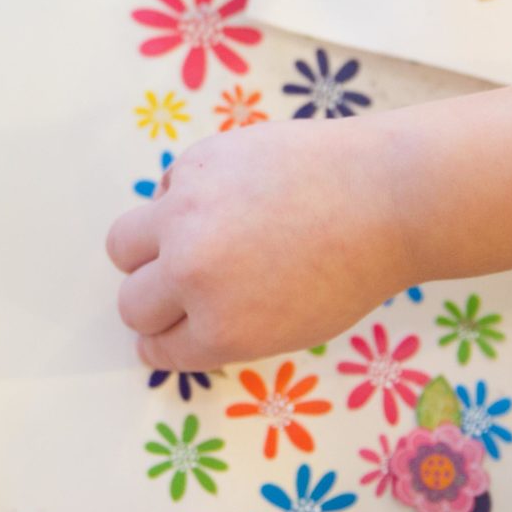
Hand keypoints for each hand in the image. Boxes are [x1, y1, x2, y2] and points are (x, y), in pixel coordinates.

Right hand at [106, 117, 413, 369]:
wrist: (387, 194)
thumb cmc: (354, 269)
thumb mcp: (290, 327)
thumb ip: (227, 328)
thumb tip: (182, 317)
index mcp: (220, 330)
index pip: (157, 348)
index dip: (167, 339)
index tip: (175, 327)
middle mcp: (191, 275)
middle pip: (131, 303)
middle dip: (154, 302)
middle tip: (185, 285)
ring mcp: (185, 214)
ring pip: (123, 243)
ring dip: (147, 249)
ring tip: (186, 238)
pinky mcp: (195, 163)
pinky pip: (165, 189)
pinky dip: (184, 198)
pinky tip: (232, 196)